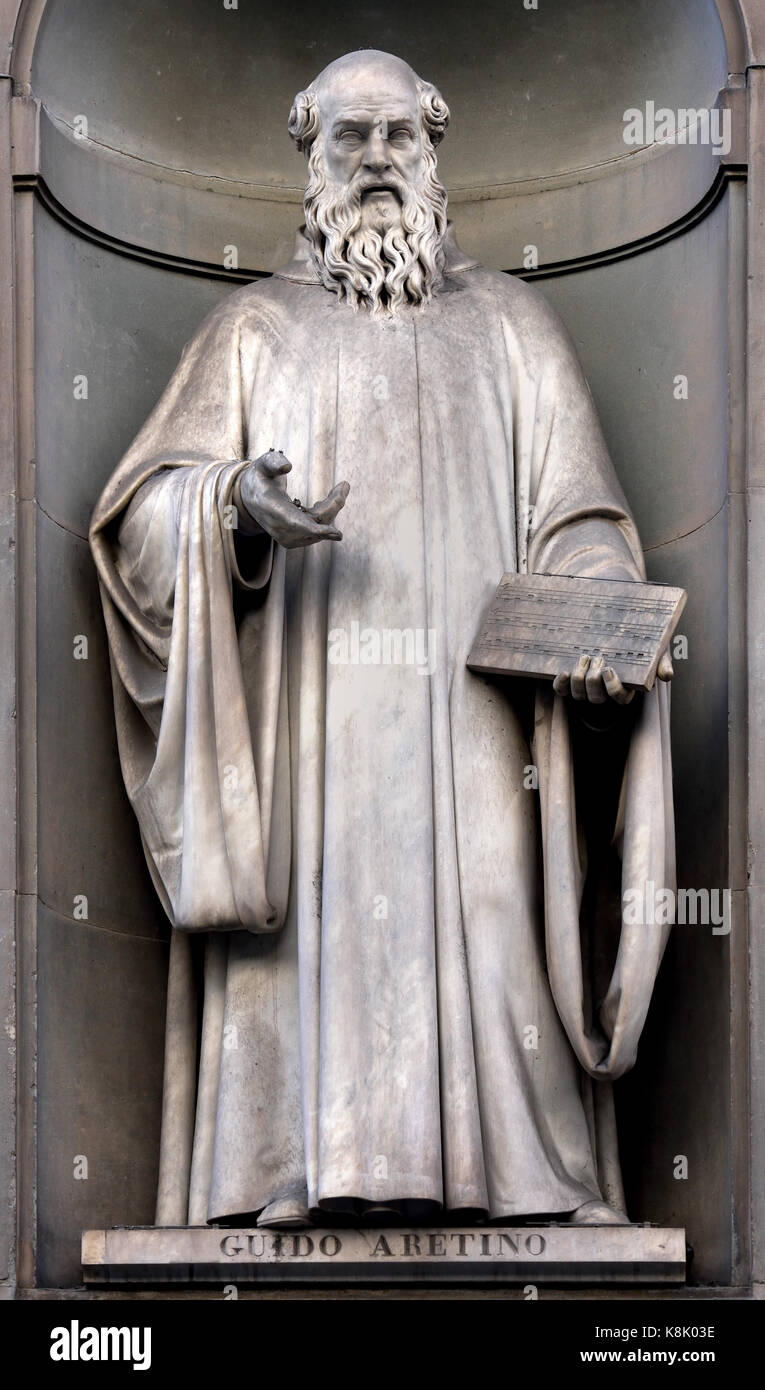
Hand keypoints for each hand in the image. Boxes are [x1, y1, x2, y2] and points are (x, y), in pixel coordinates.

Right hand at [238, 449, 349, 548]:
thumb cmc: (261, 476)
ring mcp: (288, 536)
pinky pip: (319, 528)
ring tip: (339, 488)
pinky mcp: (296, 538)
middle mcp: (280, 527)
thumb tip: (287, 467)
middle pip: (315, 523)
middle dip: (333, 505)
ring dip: (332, 507)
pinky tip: (327, 499)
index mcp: (272, 509)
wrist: (251, 495)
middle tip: (344, 485)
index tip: (336, 533)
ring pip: (319, 527)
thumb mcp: (263, 464)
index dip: (316, 530)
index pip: (296, 523)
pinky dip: (327, 512)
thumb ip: (273, 462)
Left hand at [552, 647, 673, 704]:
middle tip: (596, 658)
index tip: (608, 668)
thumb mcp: (656, 653)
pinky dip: (561, 684)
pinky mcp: (572, 683)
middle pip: (596, 698)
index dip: (612, 687)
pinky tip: (564, 671)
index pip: (619, 698)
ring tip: (584, 657)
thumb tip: (667, 676)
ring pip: (579, 696)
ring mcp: (587, 689)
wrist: (620, 636)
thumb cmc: (641, 646)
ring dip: (579, 679)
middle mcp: (605, 693)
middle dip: (592, 681)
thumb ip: (662, 663)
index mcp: (626, 690)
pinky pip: (563, 691)